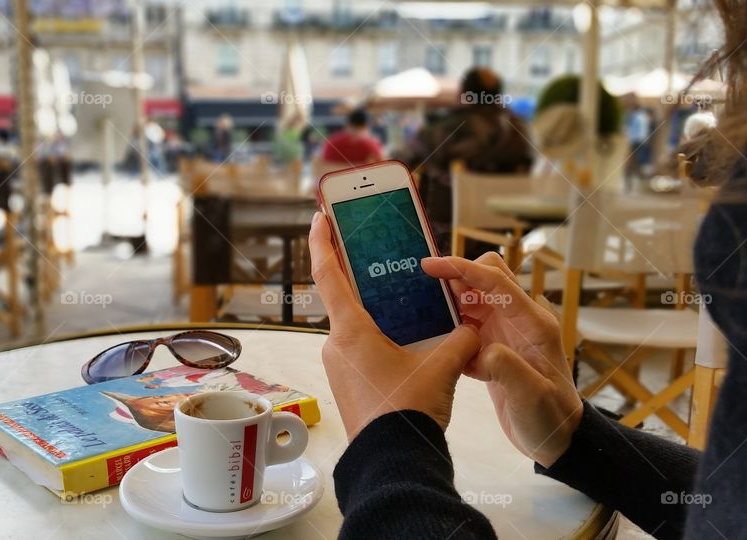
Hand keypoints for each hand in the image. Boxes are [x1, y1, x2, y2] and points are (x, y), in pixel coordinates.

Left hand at [308, 212, 480, 439]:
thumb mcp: (442, 368)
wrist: (392, 463)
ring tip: (407, 301)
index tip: (319, 217)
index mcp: (350, 330)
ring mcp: (339, 366)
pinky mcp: (348, 384)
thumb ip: (460, 339)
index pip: (328, 274)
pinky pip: (360, 349)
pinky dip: (379, 337)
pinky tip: (407, 339)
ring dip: (377, 313)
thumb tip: (473, 328)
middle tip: (382, 258)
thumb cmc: (407, 413)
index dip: (322, 241)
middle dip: (364, 279)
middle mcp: (336, 344)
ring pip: (356, 327)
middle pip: (345, 300)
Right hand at [421, 253, 583, 466]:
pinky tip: (435, 341)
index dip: (461, 268)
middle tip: (427, 293)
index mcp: (531, 322)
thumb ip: (508, 368)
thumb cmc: (550, 417)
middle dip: (456, 277)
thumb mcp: (531, 395)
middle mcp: (518, 320)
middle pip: (485, 278)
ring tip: (422, 313)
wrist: (557, 440)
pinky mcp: (492, 349)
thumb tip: (482, 349)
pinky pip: (467, 326)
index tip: (429, 265)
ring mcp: (505, 333)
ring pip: (473, 300)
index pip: (494, 281)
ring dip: (450, 302)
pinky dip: (451, 327)